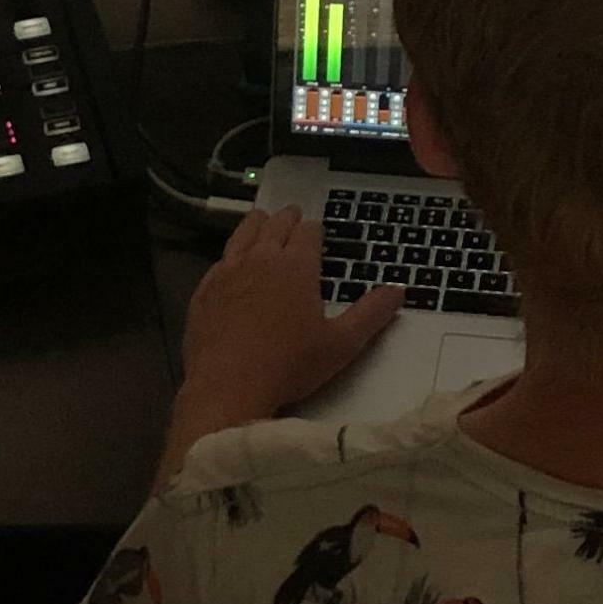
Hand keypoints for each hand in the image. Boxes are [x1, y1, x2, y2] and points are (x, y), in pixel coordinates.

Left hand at [179, 207, 404, 423]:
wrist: (228, 386)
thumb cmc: (290, 365)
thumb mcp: (341, 344)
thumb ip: (371, 314)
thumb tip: (398, 291)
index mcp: (296, 266)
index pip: (308, 233)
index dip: (315, 230)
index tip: (317, 231)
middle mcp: (261, 259)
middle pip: (275, 225)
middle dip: (288, 219)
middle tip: (293, 217)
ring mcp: (228, 272)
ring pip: (243, 234)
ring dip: (256, 224)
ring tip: (262, 220)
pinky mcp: (204, 290)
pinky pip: (219, 261)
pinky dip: (230, 254)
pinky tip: (230, 262)